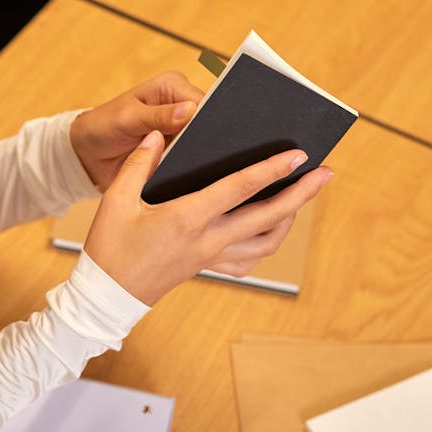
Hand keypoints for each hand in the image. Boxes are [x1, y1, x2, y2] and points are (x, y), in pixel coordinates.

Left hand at [69, 72, 204, 189]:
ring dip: (191, 153)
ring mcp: (180, 129)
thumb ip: (158, 115)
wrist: (88, 154)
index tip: (200, 137)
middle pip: (206, 123)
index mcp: (172, 85)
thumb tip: (189, 111)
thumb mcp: (128, 118)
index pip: (203, 101)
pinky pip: (189, 158)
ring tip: (173, 160)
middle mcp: (180, 104)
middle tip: (182, 151)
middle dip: (199, 139)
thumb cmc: (102, 126)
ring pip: (201, 143)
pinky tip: (175, 170)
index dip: (206, 120)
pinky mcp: (176, 149)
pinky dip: (184, 164)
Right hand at [83, 131, 332, 305]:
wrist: (107, 295)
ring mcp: (211, 257)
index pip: (240, 188)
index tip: (298, 155)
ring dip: (289, 219)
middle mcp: (208, 239)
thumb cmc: (109, 247)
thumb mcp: (115, 201)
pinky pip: (248, 262)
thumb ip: (138, 164)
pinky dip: (265, 246)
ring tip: (300, 198)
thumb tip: (156, 136)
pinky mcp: (207, 268)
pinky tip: (268, 231)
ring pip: (266, 242)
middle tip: (324, 173)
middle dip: (301, 193)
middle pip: (268, 216)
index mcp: (188, 218)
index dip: (272, 169)